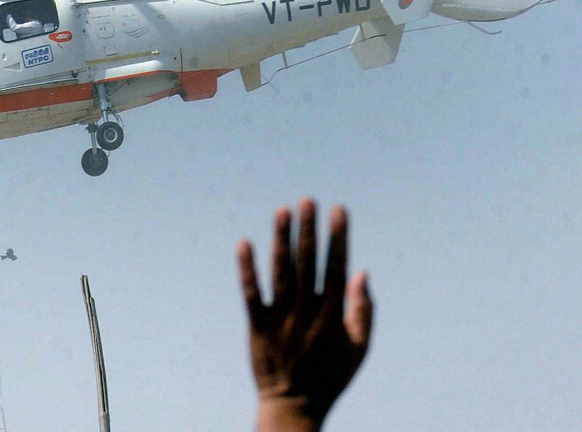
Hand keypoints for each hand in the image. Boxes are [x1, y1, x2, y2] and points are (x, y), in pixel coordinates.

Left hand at [238, 199, 372, 431]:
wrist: (294, 407)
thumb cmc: (331, 376)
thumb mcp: (359, 350)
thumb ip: (363, 311)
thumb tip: (361, 271)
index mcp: (332, 317)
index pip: (335, 268)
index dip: (338, 238)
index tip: (339, 211)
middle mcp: (306, 314)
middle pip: (308, 263)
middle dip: (309, 229)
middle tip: (308, 200)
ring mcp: (280, 319)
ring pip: (280, 272)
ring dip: (281, 239)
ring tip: (283, 210)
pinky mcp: (257, 326)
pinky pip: (251, 293)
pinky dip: (247, 268)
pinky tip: (244, 244)